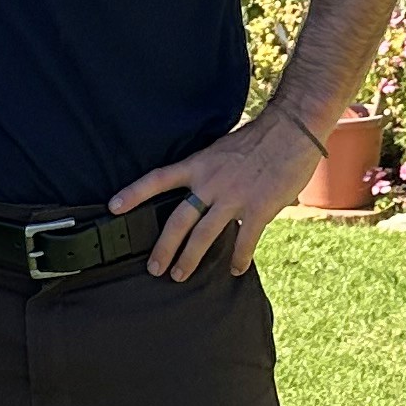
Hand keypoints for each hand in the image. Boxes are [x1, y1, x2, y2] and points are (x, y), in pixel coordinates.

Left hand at [112, 107, 322, 282]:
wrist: (291, 130)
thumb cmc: (259, 137)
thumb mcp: (222, 148)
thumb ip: (209, 170)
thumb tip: (201, 189)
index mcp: (199, 165)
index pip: (158, 179)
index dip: (134, 193)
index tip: (114, 207)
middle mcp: (211, 183)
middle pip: (178, 221)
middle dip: (164, 248)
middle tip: (153, 268)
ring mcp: (234, 198)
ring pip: (203, 237)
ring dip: (190, 260)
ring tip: (180, 275)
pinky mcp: (258, 210)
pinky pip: (244, 242)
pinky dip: (238, 259)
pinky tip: (234, 270)